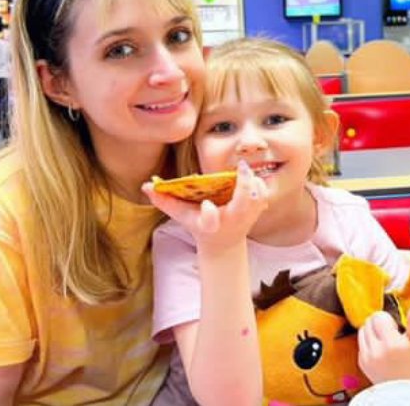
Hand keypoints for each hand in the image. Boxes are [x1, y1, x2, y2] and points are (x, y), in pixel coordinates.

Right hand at [143, 161, 268, 253]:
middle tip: (240, 167)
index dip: (208, 214)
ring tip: (244, 172)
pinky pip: (263, 196)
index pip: (209, 221)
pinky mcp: (257, 213)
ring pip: (257, 198)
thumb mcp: (182, 216)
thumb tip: (146, 186)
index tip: (207, 205)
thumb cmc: (200, 226)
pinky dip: (260, 185)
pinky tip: (251, 178)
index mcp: (210, 224)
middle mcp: (230, 221)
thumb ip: (164, 201)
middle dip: (245, 185)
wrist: (223, 243)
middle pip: (243, 204)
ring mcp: (246, 218)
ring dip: (254, 183)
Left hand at [358, 305, 409, 382]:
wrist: (406, 390)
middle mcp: (376, 351)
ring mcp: (367, 358)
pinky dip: (368, 343)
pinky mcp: (362, 363)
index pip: (378, 317)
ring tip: (384, 341)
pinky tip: (380, 350)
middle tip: (390, 332)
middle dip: (378, 323)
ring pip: (362, 331)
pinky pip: (360, 343)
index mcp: (391, 344)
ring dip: (371, 331)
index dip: (387, 318)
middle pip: (368, 322)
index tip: (395, 326)